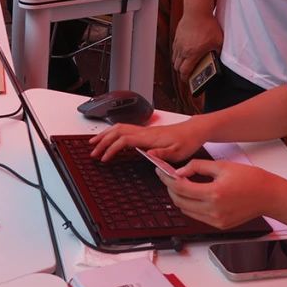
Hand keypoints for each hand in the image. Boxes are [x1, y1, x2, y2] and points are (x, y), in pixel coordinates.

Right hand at [89, 117, 206, 164]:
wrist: (194, 131)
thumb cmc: (187, 141)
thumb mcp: (178, 151)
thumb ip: (163, 153)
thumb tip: (148, 154)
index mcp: (149, 137)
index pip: (124, 139)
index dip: (111, 148)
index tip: (104, 158)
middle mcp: (144, 132)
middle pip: (117, 131)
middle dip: (102, 140)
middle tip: (92, 151)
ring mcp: (144, 131)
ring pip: (119, 128)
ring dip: (105, 135)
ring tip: (95, 143)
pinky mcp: (146, 133)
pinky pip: (124, 130)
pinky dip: (113, 134)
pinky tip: (111, 139)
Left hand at [161, 160, 282, 229]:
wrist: (268, 196)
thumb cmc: (249, 179)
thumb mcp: (221, 166)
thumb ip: (197, 167)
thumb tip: (180, 172)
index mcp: (214, 193)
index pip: (180, 188)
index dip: (167, 179)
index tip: (162, 172)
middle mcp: (214, 210)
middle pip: (180, 202)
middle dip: (170, 189)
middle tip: (168, 178)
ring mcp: (216, 220)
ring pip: (186, 211)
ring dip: (179, 198)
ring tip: (181, 185)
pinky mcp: (220, 225)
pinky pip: (197, 217)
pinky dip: (191, 206)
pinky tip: (193, 195)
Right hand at [171, 10, 223, 84]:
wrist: (197, 10)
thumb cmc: (208, 24)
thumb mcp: (218, 41)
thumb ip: (218, 52)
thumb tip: (219, 58)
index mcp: (192, 53)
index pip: (185, 71)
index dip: (185, 78)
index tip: (188, 81)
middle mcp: (183, 50)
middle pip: (177, 66)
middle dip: (181, 72)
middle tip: (188, 74)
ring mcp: (178, 43)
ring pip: (174, 58)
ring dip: (179, 63)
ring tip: (185, 64)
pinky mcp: (177, 36)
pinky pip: (174, 49)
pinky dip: (177, 53)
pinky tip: (183, 52)